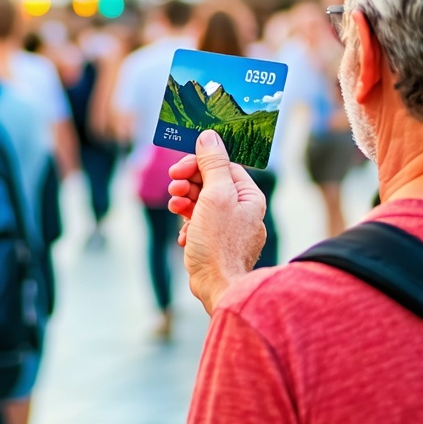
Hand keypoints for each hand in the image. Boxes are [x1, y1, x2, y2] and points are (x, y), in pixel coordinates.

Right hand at [166, 130, 266, 314]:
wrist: (218, 287)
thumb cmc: (220, 242)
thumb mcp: (214, 195)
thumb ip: (213, 164)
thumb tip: (209, 136)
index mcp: (250, 196)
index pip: (223, 167)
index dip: (198, 165)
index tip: (178, 170)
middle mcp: (244, 211)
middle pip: (211, 185)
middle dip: (188, 185)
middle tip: (173, 190)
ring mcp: (231, 230)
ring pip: (203, 206)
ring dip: (185, 204)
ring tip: (176, 210)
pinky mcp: (219, 246)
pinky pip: (201, 227)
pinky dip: (189, 227)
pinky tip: (184, 236)